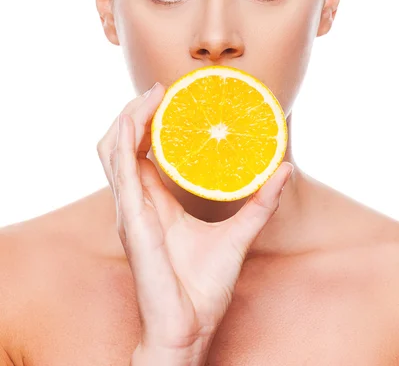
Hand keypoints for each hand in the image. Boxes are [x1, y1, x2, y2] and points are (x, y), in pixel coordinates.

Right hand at [97, 82, 292, 362]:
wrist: (188, 327)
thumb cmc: (203, 287)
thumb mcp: (238, 232)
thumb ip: (260, 202)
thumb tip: (285, 169)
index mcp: (154, 202)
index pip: (140, 152)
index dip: (147, 123)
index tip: (169, 97)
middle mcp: (136, 201)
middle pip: (120, 144)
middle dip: (134, 112)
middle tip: (160, 90)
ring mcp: (129, 208)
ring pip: (113, 149)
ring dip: (128, 118)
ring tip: (152, 96)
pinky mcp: (131, 217)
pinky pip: (120, 168)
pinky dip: (125, 139)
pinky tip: (139, 120)